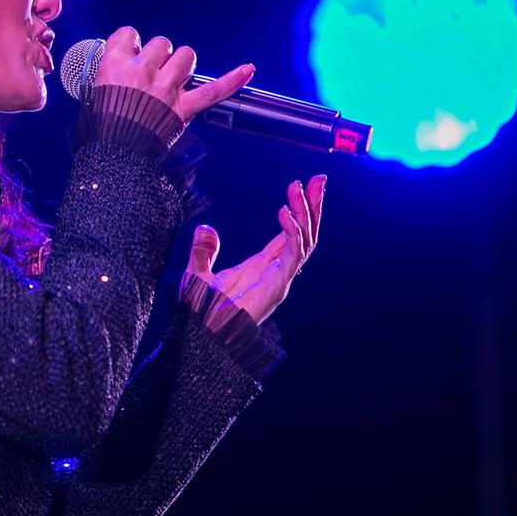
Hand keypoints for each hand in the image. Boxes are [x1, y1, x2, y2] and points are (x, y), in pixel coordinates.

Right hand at [93, 26, 255, 124]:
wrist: (114, 158)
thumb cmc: (101, 130)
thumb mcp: (93, 95)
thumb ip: (110, 75)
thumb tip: (121, 67)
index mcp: (114, 65)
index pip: (128, 34)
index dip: (132, 44)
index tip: (132, 55)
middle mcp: (142, 71)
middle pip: (161, 43)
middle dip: (160, 56)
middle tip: (153, 74)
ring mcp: (165, 89)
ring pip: (186, 56)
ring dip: (182, 64)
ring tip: (175, 78)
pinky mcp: (183, 108)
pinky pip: (213, 90)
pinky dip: (232, 81)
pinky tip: (248, 69)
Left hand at [183, 174, 326, 325]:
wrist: (203, 336)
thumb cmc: (202, 314)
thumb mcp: (197, 274)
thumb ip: (203, 252)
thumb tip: (205, 228)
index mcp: (263, 266)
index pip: (290, 233)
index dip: (299, 210)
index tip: (304, 185)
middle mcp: (277, 271)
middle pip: (305, 233)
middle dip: (313, 205)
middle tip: (319, 178)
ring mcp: (280, 278)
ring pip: (305, 240)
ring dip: (305, 212)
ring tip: (298, 187)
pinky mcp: (278, 285)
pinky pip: (294, 254)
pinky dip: (292, 232)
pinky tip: (284, 211)